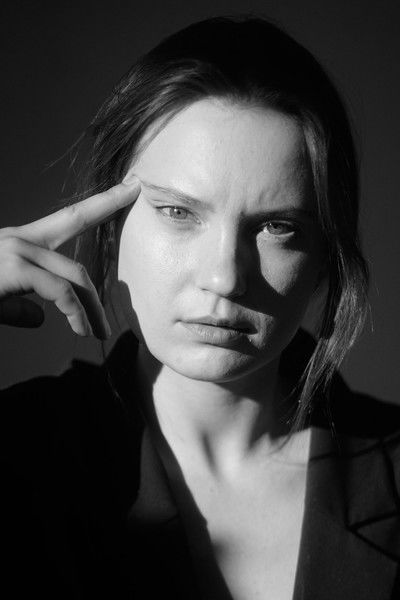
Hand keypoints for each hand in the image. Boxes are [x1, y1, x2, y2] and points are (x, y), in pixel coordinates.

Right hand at [0, 177, 140, 338]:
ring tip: (98, 333)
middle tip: (115, 296)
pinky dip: (76, 313)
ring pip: (74, 275)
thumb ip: (18, 306)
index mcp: (18, 243)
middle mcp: (19, 239)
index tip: (132, 185)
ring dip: (91, 308)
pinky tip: (81, 330)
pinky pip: (60, 291)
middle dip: (102, 268)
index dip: (103, 201)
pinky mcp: (12, 267)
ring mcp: (15, 250)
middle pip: (77, 253)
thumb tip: (41, 317)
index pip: (71, 218)